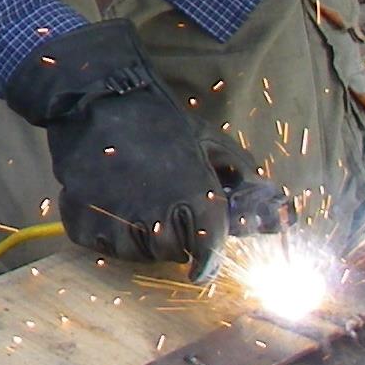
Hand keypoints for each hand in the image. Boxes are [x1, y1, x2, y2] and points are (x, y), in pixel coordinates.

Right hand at [4, 21, 228, 275]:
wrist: (96, 96)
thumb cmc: (156, 118)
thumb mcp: (207, 140)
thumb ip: (240, 176)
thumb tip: (281, 208)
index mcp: (194, 197)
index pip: (207, 251)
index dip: (206, 262)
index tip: (200, 267)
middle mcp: (157, 216)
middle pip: (170, 254)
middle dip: (171, 239)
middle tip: (161, 210)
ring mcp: (116, 220)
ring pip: (135, 253)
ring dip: (138, 237)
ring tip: (132, 201)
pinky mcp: (82, 221)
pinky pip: (101, 245)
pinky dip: (105, 232)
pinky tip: (106, 202)